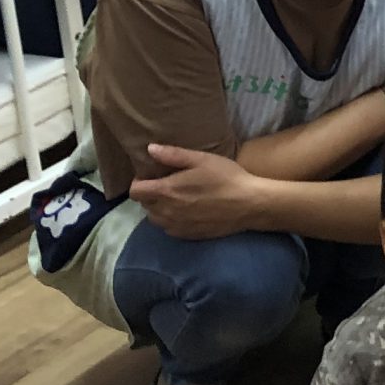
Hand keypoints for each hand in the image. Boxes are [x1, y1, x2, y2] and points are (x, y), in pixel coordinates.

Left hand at [135, 145, 261, 240]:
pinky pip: (169, 229)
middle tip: (167, 184)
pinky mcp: (187, 236)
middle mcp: (166, 212)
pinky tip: (187, 212)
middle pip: (144, 205)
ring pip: (155, 219)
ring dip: (159, 208)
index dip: (139, 182)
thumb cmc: (226, 177)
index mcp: (166, 191)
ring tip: (175, 199)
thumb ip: (173, 155)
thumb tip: (150, 149)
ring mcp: (176, 226)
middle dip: (150, 194)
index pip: (135, 191)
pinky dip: (171, 220)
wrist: (249, 204)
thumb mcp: (202, 159)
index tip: (152, 175)